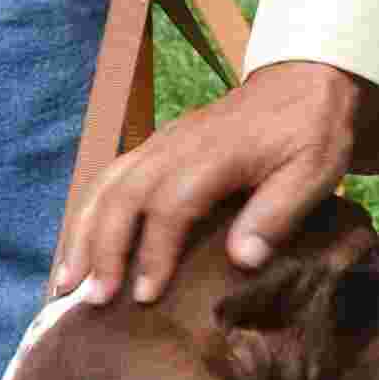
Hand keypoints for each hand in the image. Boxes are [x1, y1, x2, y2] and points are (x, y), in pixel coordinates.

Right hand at [53, 61, 376, 302]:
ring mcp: (161, 144)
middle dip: (101, 249)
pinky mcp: (156, 148)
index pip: (171, 204)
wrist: (302, 79)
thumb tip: (242, 260)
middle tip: (91, 300)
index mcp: (215, 153)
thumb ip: (279, 212)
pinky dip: (86, 216)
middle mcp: (176, 146)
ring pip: (105, 185)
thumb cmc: (311, 131)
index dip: (154, 251)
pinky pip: (109, 179)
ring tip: (64, 284)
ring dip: (81, 234)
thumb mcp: (314, 170)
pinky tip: (78, 251)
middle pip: (123, 195)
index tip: (145, 296)